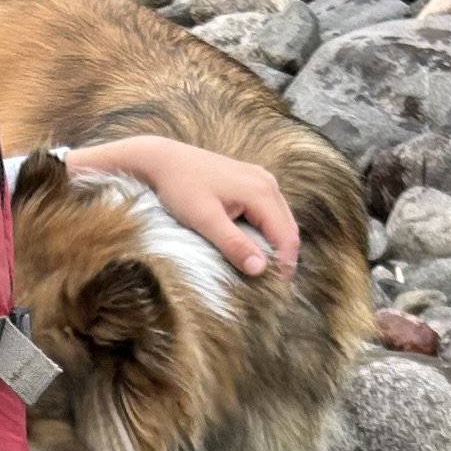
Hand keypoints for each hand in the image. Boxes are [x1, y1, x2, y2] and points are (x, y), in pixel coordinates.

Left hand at [76, 132, 298, 277]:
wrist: (163, 159)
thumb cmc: (180, 188)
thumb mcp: (205, 220)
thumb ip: (233, 244)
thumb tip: (260, 269)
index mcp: (261, 192)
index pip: (286, 236)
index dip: (285, 265)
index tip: (276, 290)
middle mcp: (267, 183)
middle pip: (288, 228)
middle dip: (283, 257)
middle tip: (272, 286)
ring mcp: (261, 179)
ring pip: (280, 220)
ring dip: (275, 245)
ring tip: (262, 270)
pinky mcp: (251, 180)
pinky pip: (268, 211)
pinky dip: (265, 231)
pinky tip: (252, 246)